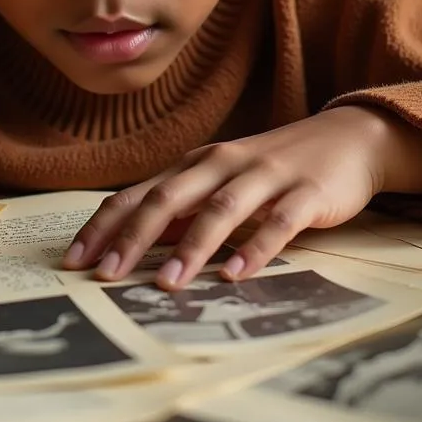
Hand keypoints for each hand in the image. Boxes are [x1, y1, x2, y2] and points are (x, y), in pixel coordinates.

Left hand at [62, 105, 421, 289]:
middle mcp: (223, 164)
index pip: (140, 193)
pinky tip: (239, 274)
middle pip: (170, 197)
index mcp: (197, 164)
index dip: (106, 224)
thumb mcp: (223, 182)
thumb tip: (137, 243)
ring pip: (220, 209)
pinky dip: (257, 247)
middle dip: (134, 236)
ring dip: (192, 246)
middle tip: (105, 274)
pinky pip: (278, 221)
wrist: (347, 138)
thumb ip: (185, 209)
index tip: (74, 259)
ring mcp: (265, 176)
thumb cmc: (276, 168)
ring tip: (168, 283)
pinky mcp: (306, 192)